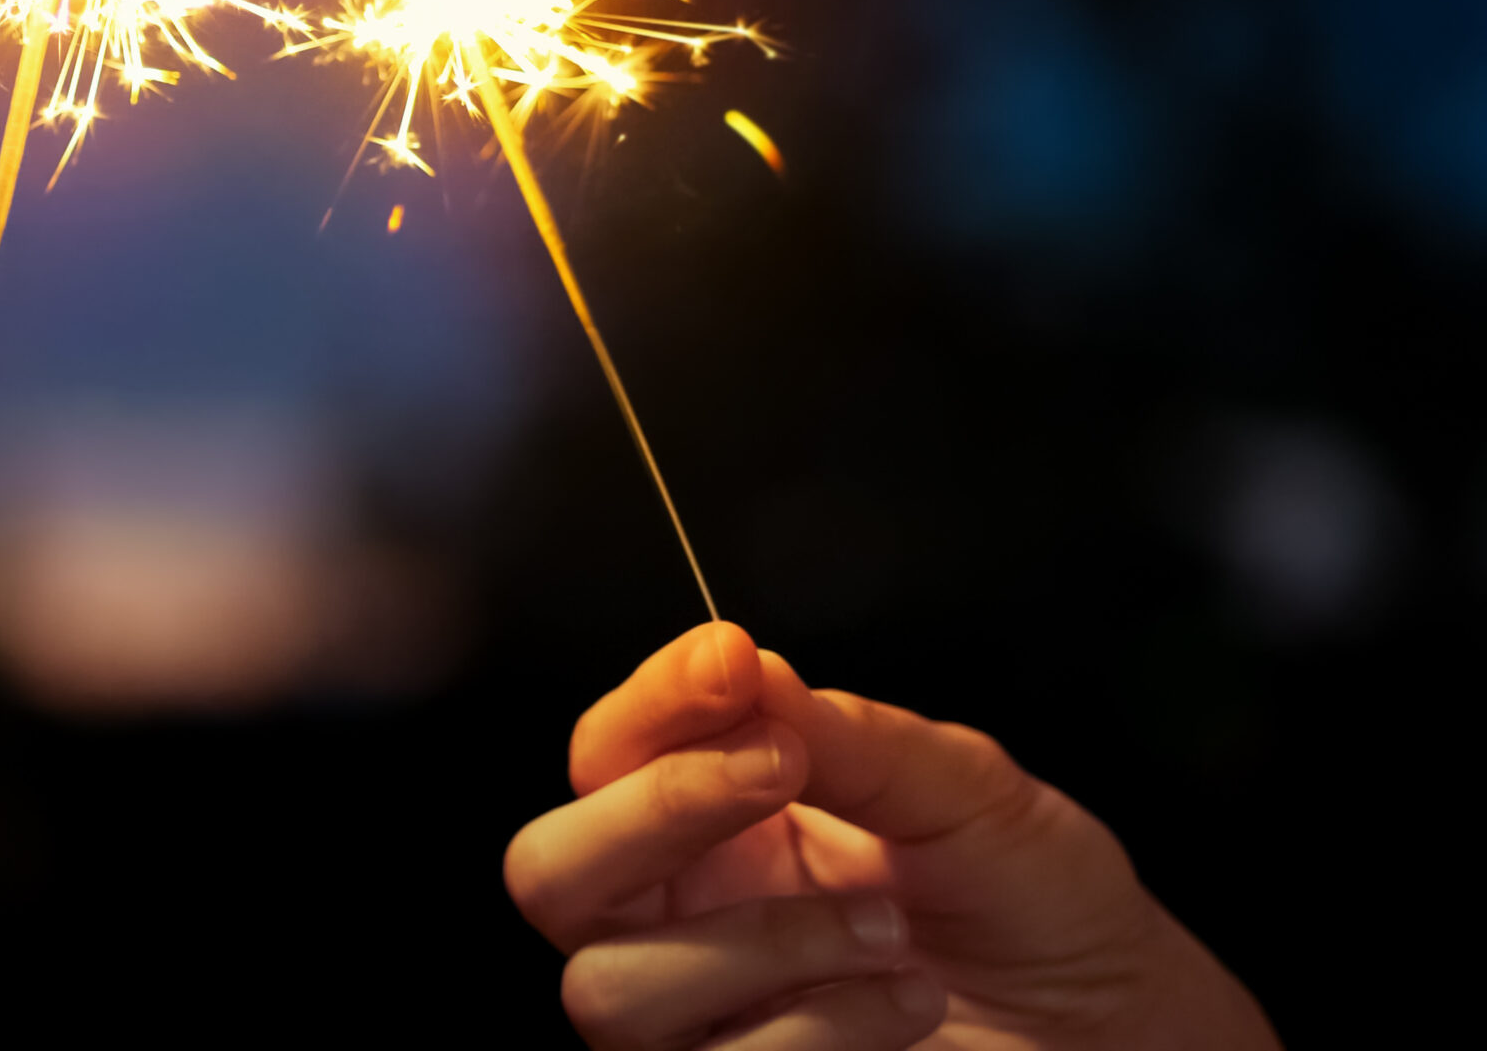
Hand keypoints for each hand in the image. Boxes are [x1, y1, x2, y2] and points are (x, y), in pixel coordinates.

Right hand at [505, 624, 1277, 1049]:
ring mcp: (699, 1025)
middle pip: (547, 875)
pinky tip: (908, 1004)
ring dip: (762, 941)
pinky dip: (814, 1027)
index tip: (728, 660)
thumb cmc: (1040, 902)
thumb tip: (741, 666)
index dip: (646, 704)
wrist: (1126, 1031)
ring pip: (609, 990)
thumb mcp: (962, 787)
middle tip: (777, 771)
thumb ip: (846, 733)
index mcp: (711, 822)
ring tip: (889, 926)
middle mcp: (679, 923)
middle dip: (650, 813)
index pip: (605, 756)